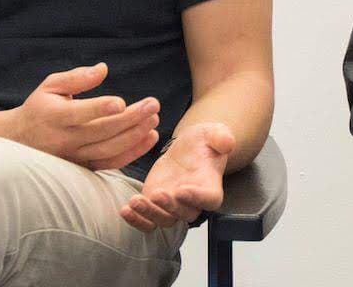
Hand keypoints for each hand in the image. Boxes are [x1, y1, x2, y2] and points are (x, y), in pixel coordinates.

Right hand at [6, 62, 160, 170]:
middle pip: (102, 132)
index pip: (81, 114)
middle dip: (131, 119)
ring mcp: (74, 156)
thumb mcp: (51, 85)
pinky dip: (132, 153)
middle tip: (154, 105)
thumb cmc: (39, 107)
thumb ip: (77, 78)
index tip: (122, 102)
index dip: (101, 108)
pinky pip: (110, 163)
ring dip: (135, 136)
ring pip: (109, 150)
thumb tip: (103, 69)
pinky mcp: (82, 167)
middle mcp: (65, 139)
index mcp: (55, 116)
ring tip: (154, 121)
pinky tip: (149, 139)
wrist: (18, 140)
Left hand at [120, 121, 235, 230]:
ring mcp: (173, 205)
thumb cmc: (204, 142)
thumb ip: (221, 137)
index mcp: (210, 186)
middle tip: (157, 194)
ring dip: (149, 214)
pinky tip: (125, 209)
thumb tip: (227, 142)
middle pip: (184, 214)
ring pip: (163, 220)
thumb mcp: (214, 133)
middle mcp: (193, 201)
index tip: (183, 190)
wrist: (188, 148)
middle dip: (169, 207)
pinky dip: (136, 219)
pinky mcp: (155, 204)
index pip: (209, 199)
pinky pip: (147, 220)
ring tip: (135, 201)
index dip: (197, 198)